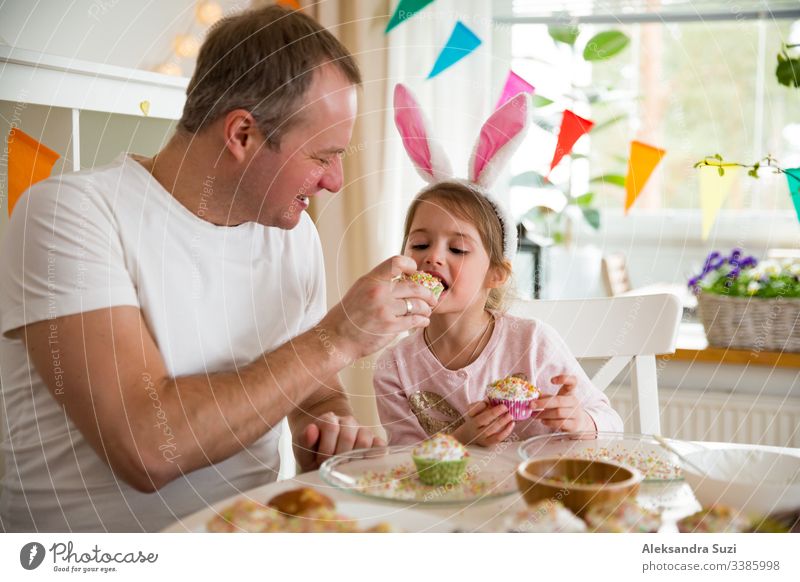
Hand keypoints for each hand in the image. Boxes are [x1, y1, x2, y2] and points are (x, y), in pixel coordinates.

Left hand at [293, 412, 385, 471]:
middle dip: (339, 456)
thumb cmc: (314, 453)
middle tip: (334, 467)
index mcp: (329, 419)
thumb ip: (305, 440)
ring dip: (355, 456)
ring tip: (346, 466)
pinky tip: (366, 464)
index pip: (331, 426)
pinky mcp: (374, 441)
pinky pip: (380, 445)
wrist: (325, 456)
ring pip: (365, 439)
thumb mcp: (303, 449)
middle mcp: (348, 421)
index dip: (325, 448)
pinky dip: (376, 454)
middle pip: (348, 435)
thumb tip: (312, 429)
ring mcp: (362, 430)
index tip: (320, 462)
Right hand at [317, 256, 436, 362]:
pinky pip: (414, 320)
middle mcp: (378, 292)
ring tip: (427, 311)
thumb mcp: (359, 290)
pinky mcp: (390, 327)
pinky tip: (423, 321)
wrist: (336, 338)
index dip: (410, 265)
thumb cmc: (347, 316)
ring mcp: (384, 309)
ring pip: (417, 304)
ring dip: (426, 308)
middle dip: (427, 293)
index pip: (396, 262)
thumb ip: (379, 282)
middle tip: (432, 297)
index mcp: (371, 280)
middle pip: (414, 286)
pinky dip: (422, 320)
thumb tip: (401, 277)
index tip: (415, 272)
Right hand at [452, 401, 514, 445]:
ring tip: (510, 415)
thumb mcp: (475, 410)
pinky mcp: (487, 443)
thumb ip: (481, 405)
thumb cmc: (475, 419)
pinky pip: (497, 438)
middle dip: (494, 413)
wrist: (468, 435)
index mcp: (471, 417)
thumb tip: (489, 399)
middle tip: (505, 407)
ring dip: (502, 421)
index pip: (473, 410)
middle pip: (482, 420)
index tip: (492, 402)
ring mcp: (481, 437)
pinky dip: (506, 431)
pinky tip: (512, 424)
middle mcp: (474, 428)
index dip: (481, 406)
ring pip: (491, 429)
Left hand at [533, 375, 596, 432]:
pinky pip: (560, 423)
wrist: (580, 423)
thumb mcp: (557, 401)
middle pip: (559, 401)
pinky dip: (549, 422)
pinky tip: (543, 421)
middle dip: (543, 403)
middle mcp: (574, 402)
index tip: (552, 380)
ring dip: (543, 414)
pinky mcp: (574, 425)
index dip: (564, 379)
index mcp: (570, 392)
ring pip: (558, 412)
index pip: (572, 381)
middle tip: (531, 405)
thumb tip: (534, 397)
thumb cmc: (564, 409)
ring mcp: (576, 413)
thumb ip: (547, 397)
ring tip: (534, 415)